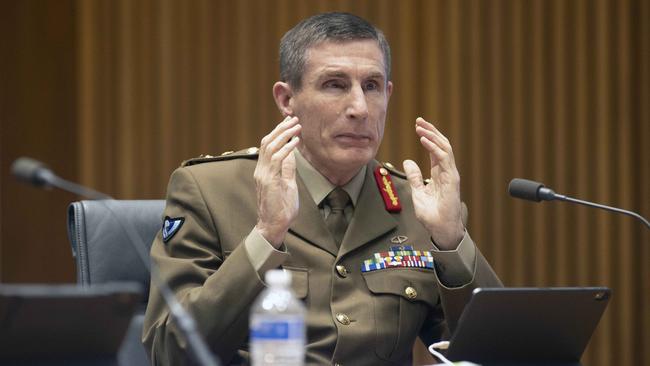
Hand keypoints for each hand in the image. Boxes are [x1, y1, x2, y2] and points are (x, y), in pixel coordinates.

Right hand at [254, 116, 301, 246]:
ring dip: (284, 134)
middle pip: (267, 142)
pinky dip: (286, 148)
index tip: (289, 122)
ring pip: (270, 147)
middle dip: (280, 129)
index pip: (267, 145)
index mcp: (264, 170)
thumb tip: (292, 152)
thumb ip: (287, 168)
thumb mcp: (287, 183)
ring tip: (297, 126)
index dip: (277, 132)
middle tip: (294, 119)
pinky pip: (276, 159)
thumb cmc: (281, 208)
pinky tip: (295, 141)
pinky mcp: (269, 181)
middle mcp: (261, 170)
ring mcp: (263, 175)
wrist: (273, 225)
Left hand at [403, 117, 463, 249]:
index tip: (418, 127)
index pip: (435, 150)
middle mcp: (446, 171)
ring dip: (432, 135)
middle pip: (441, 145)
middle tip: (419, 120)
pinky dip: (434, 147)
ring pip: (445, 147)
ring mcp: (450, 174)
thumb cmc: (432, 214)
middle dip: (431, 131)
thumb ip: (414, 176)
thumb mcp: (417, 191)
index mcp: (439, 173)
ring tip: (421, 127)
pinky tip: (424, 139)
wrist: (441, 229)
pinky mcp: (451, 179)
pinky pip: (444, 158)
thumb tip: (407, 161)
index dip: (428, 137)